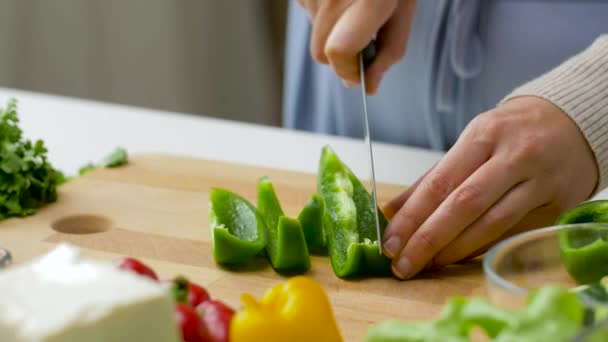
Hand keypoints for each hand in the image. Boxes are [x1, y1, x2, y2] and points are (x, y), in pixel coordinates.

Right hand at [297, 0, 415, 93]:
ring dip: (333, 29)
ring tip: (352, 2)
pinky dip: (323, 12)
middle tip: (362, 35)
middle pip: (321, 52)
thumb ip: (389, 50)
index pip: (339, 50)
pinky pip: (306, 12)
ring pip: (314, 34)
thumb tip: (369, 85)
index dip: (348, 70)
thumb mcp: (403, 6)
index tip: (358, 74)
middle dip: (341, 54)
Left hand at [381, 96, 598, 278]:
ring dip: (453, 250)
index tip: (389, 242)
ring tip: (426, 265)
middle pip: (464, 206)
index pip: (440, 182)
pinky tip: (458, 258)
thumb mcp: (471, 142)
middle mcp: (514, 156)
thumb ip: (432, 179)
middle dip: (428, 240)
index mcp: (484, 135)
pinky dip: (481, 248)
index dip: (412, 217)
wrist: (572, 125)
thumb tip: (391, 212)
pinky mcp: (558, 205)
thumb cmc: (511, 134)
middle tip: (402, 264)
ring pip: (492, 224)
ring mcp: (540, 182)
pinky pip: (513, 233)